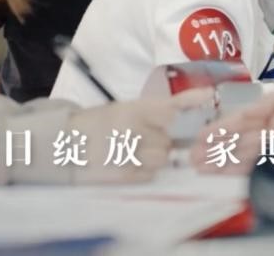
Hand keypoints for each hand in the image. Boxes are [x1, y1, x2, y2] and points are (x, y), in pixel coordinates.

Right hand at [68, 88, 211, 184]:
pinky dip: (144, 171)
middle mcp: (133, 130)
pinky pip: (150, 174)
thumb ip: (154, 113)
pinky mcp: (123, 175)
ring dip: (155, 157)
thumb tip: (187, 117)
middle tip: (146, 138)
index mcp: (134, 109)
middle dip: (165, 140)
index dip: (194, 103)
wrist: (63, 143)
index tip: (210, 98)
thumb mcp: (125, 109)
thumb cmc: (98, 124)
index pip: (173, 107)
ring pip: (162, 159)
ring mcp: (128, 154)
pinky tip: (127, 162)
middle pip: (170, 140)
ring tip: (133, 150)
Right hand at [191, 87, 273, 174]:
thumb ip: (270, 104)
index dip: (221, 130)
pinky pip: (261, 166)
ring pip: (246, 156)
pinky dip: (243, 170)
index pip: (243, 123)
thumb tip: (245, 114)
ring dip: (223, 162)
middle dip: (216, 149)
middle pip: (240, 142)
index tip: (202, 138)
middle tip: (193, 158)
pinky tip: (226, 174)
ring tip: (201, 168)